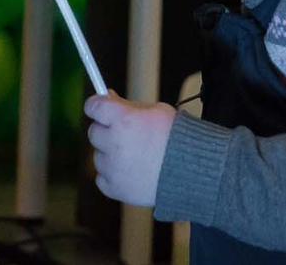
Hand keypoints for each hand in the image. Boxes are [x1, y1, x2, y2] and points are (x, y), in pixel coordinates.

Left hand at [85, 93, 175, 207]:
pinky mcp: (115, 188)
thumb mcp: (155, 111)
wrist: (192, 170)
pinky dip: (112, 175)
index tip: (100, 108)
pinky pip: (102, 178)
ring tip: (135, 156)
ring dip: (110, 155)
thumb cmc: (176, 138)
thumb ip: (128, 105)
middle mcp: (114, 142)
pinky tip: (131, 171)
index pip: (93, 106)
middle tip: (124, 134)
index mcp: (123, 119)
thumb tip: (107, 97)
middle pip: (94, 132)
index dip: (97, 106)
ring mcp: (113, 167)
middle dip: (106, 131)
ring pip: (98, 157)